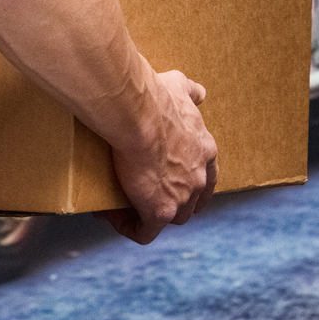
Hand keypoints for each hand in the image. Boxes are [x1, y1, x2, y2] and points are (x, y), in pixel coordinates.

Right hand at [102, 68, 217, 243]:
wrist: (139, 115)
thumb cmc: (156, 98)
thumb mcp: (179, 87)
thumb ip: (191, 91)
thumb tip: (199, 92)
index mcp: (204, 151)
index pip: (206, 175)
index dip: (191, 181)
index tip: (172, 178)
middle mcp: (199, 178)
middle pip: (192, 202)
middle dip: (175, 202)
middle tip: (150, 194)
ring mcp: (182, 198)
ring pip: (173, 219)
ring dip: (153, 216)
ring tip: (127, 205)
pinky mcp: (160, 211)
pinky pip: (145, 232)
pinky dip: (129, 227)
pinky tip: (111, 216)